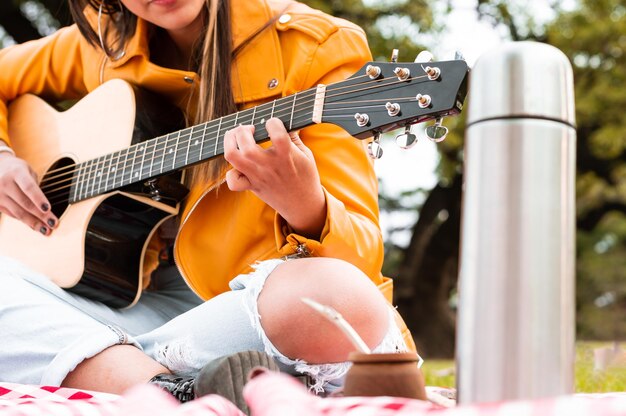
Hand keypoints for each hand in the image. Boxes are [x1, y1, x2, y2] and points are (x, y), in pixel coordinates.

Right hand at [0, 152, 56, 234]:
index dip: (38, 199)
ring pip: (18, 212)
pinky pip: (12, 215)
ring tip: (46, 230)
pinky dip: (25, 221)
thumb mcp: (27, 170)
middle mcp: (5, 183)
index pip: (28, 187)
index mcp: (16, 172)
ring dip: (33, 223)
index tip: (48, 209)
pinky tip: (35, 226)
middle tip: (53, 224)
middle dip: (41, 216)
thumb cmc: (17, 169)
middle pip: (25, 203)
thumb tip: (45, 209)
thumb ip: (35, 187)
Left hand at [223, 118, 325, 238]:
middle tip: (250, 129)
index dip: (273, 122)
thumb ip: (293, 136)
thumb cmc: (306, 176)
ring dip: (230, 142)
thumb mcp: (306, 154)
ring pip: (233, 156)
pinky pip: (233, 181)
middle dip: (243, 130)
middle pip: (246, 144)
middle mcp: (269, 166)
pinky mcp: (252, 186)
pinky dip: (231, 172)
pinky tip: (239, 165)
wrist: (302, 205)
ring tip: (236, 138)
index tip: (273, 123)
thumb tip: (284, 119)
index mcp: (286, 156)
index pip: (276, 132)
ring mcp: (258, 176)